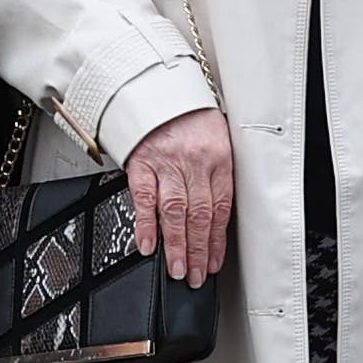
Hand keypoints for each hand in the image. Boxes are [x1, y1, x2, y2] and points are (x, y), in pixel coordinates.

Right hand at [124, 109, 233, 286]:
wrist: (159, 85)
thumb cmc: (189, 115)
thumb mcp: (216, 139)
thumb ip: (216, 174)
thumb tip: (217, 216)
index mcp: (219, 158)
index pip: (220, 208)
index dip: (217, 240)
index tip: (213, 262)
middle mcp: (195, 162)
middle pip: (199, 214)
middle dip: (197, 250)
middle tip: (195, 276)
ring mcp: (167, 163)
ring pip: (175, 211)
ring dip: (176, 245)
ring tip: (176, 269)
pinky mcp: (142, 161)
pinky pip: (144, 197)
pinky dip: (146, 224)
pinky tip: (148, 245)